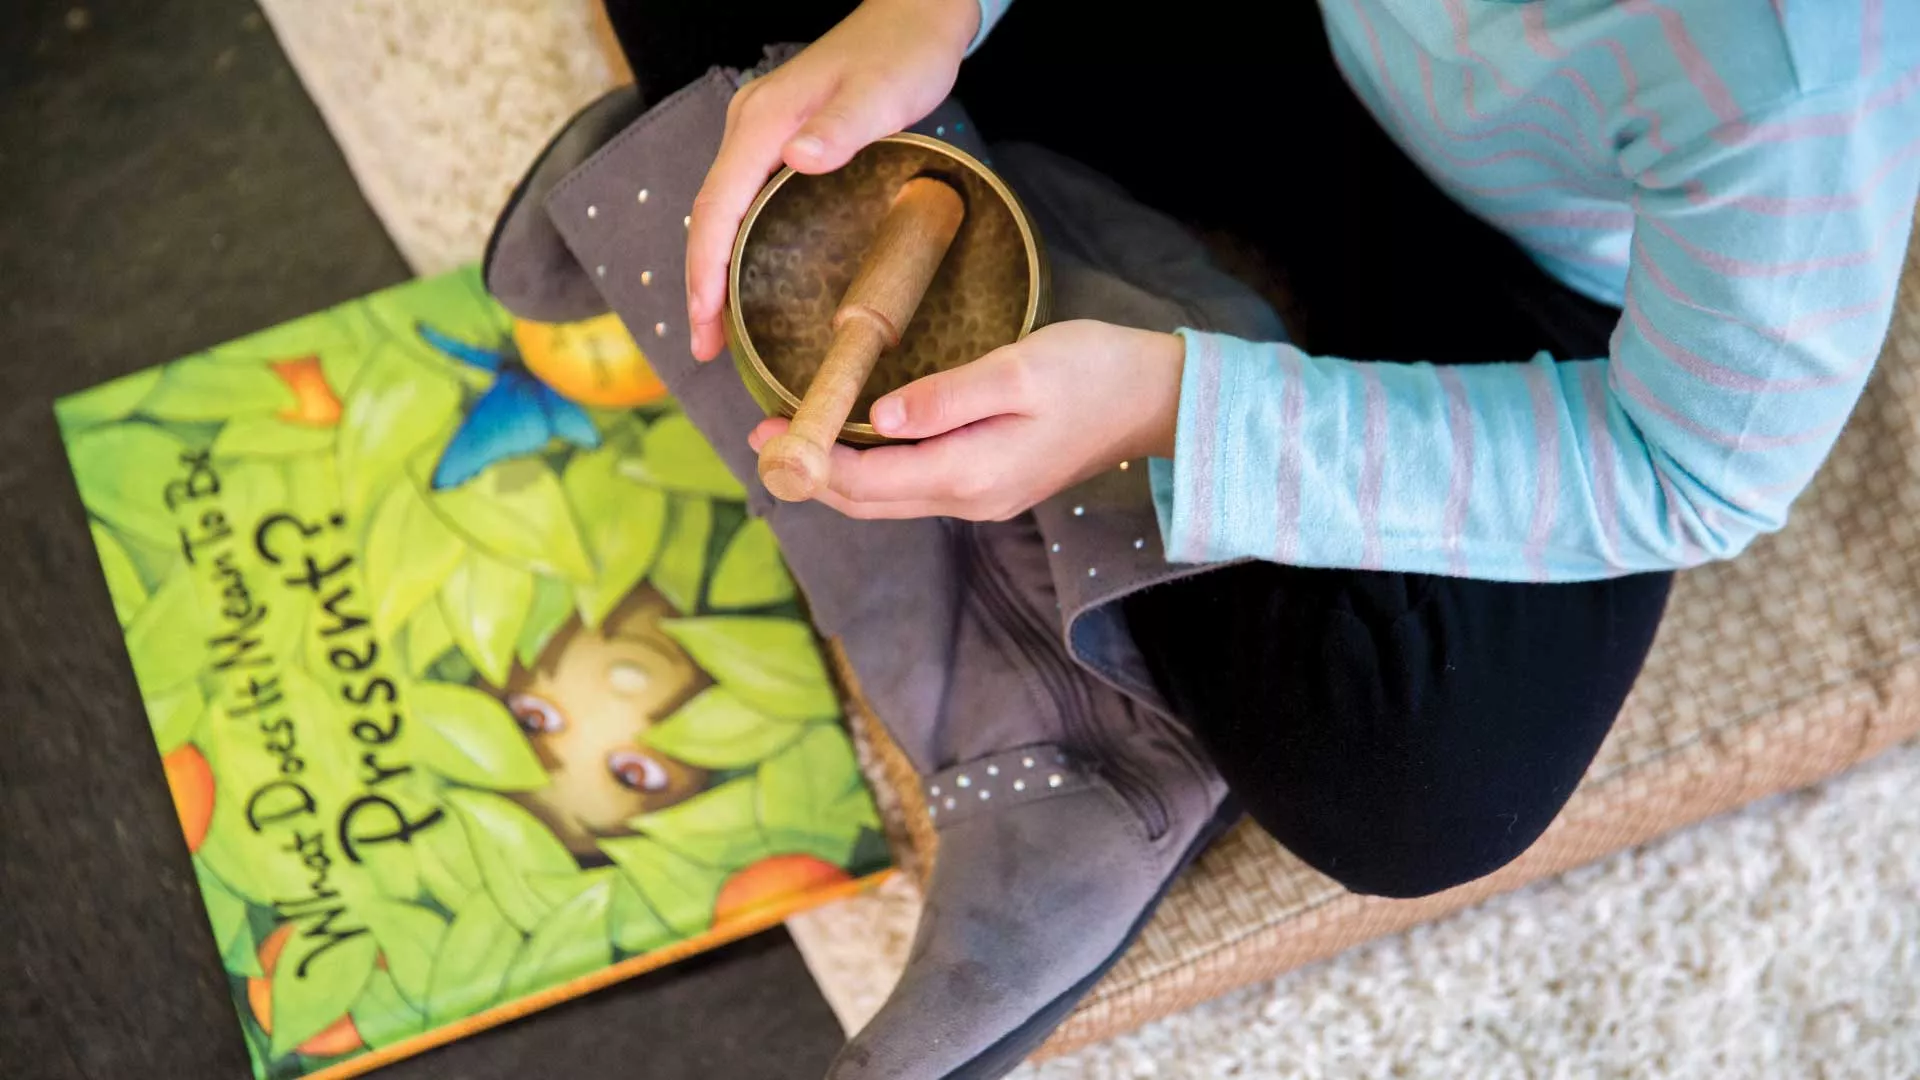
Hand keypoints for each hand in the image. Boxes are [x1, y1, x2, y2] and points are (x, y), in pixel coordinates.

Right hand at [685, 0, 980, 360]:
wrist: (914, 16)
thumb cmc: (904, 54)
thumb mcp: (881, 92)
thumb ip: (842, 127)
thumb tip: (797, 158)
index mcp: (763, 122)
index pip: (717, 207)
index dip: (705, 272)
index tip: (706, 323)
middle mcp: (749, 128)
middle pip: (709, 218)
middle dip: (702, 287)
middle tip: (707, 349)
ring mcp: (760, 135)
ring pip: (722, 213)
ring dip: (715, 272)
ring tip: (719, 331)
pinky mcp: (777, 143)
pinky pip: (743, 203)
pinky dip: (736, 247)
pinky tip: (747, 281)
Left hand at [747, 321, 1185, 519]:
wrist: (1155, 398)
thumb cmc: (1091, 372)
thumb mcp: (1017, 370)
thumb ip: (946, 397)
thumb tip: (879, 418)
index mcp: (968, 474)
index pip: (866, 482)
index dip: (810, 461)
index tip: (767, 432)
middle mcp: (968, 498)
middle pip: (868, 501)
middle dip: (810, 472)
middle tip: (761, 435)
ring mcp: (980, 496)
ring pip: (888, 498)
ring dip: (838, 472)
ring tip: (793, 436)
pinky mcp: (990, 481)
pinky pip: (913, 485)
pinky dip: (873, 466)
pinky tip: (856, 437)